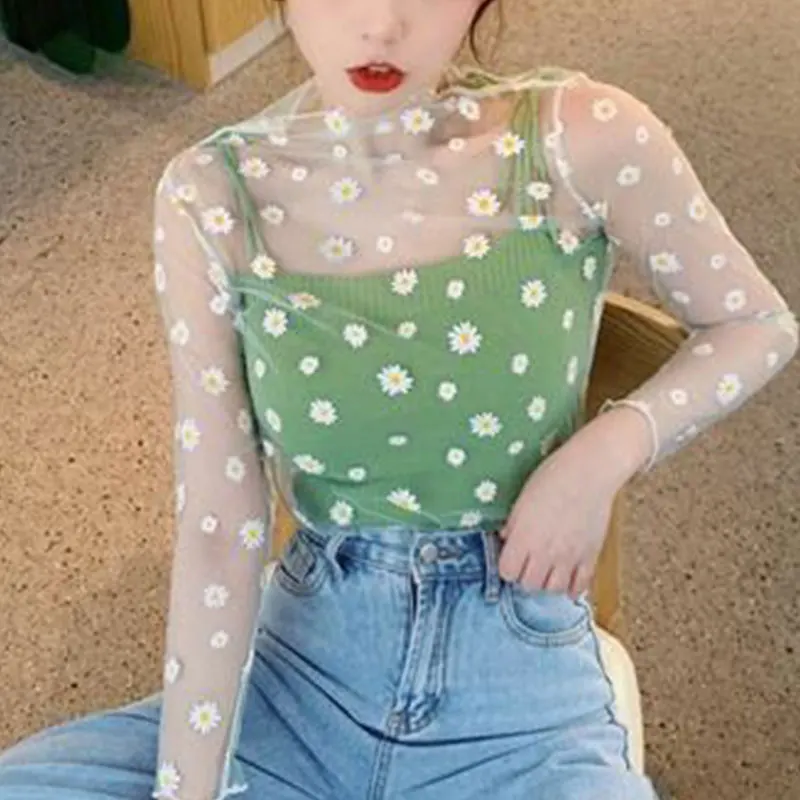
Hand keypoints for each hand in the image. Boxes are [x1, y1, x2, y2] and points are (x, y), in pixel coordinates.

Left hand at [497, 406, 651, 596]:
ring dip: (546, 582)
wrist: (590, 471)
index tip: (511, 557)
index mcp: (524, 538)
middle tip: (528, 562)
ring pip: (552, 590)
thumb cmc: (553, 477)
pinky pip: (579, 586)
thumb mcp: (522, 499)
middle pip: (528, 585)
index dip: (507, 566)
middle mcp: (545, 553)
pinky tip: (567, 575)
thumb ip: (514, 524)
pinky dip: (571, 586)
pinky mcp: (590, 557)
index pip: (507, 572)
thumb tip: (508, 539)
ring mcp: (569, 558)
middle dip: (525, 576)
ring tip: (547, 568)